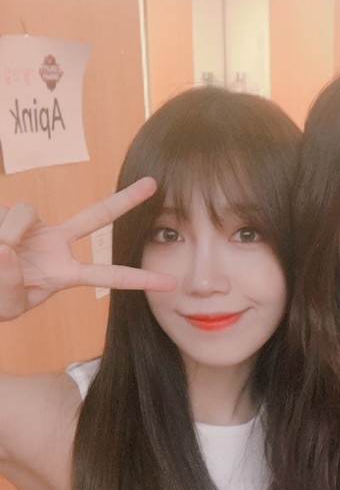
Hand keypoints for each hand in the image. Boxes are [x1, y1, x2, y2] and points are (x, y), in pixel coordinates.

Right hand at [0, 177, 174, 320]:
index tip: (171, 284)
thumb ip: (10, 285)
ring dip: (10, 234)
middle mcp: (57, 244)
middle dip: (126, 200)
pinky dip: (1, 231)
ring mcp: (35, 227)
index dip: (139, 279)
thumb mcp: (8, 305)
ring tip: (0, 253)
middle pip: (98, 216)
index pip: (109, 275)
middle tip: (154, 184)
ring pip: (26, 213)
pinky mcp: (10, 214)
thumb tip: (9, 250)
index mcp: (66, 273)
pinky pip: (8, 215)